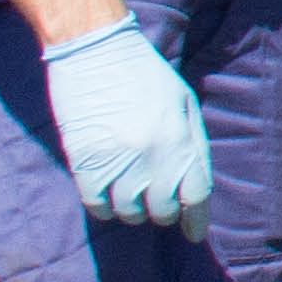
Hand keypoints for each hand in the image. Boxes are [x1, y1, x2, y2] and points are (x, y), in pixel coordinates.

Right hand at [41, 20, 212, 236]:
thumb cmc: (144, 74)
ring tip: (131, 193)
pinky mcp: (85, 161)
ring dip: (133, 210)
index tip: (193, 233)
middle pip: (163, 210)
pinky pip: (97, 204)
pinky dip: (104, 207)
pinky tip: (107, 195)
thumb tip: (194, 186)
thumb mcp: (183, 103)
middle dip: (163, 211)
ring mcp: (118, 160)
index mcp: (182, 139)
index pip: (196, 195)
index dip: (196, 220)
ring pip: (130, 212)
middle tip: (156, 202)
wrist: (95, 48)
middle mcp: (153, 155)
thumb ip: (192, 144)